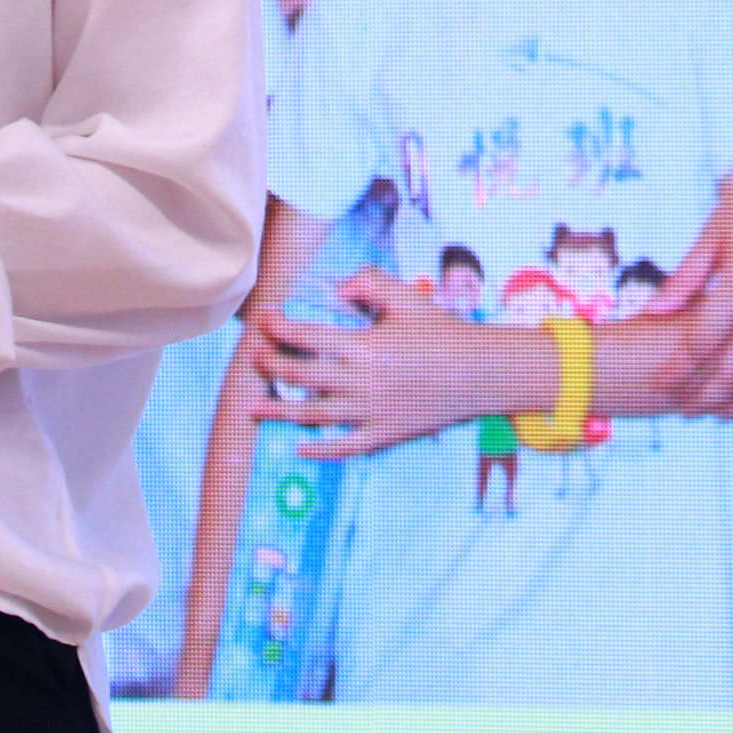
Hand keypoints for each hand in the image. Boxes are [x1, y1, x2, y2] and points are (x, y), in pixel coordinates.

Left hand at [247, 273, 534, 459]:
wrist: (479, 373)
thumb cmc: (441, 331)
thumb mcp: (405, 297)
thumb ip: (367, 283)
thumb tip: (335, 290)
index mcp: (363, 346)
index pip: (305, 337)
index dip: (278, 328)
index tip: (264, 320)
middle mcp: (361, 382)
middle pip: (300, 376)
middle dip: (271, 365)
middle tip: (257, 357)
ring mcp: (371, 413)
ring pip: (313, 415)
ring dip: (279, 411)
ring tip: (253, 408)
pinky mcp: (383, 435)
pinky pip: (344, 446)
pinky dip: (319, 449)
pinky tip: (299, 447)